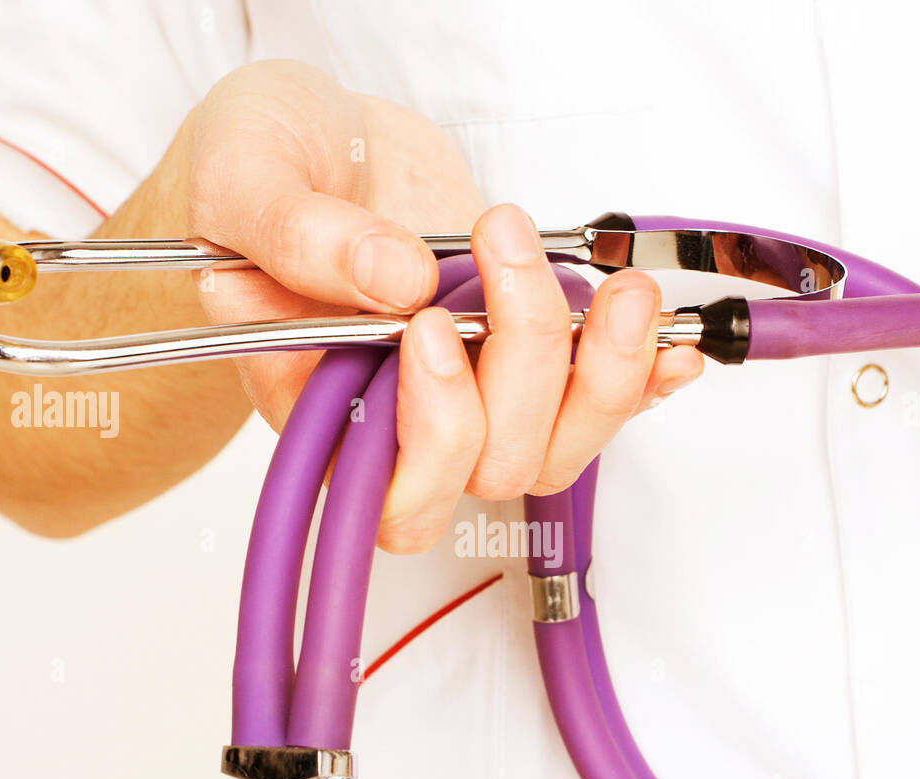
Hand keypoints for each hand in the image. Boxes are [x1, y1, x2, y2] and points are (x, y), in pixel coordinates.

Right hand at [188, 61, 702, 552]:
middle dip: (522, 361)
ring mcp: (475, 396)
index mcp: (325, 410)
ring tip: (617, 287)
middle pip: (494, 468)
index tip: (433, 325)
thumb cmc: (261, 171)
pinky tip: (671, 344)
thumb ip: (300, 237)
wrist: (314, 142)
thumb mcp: (248, 178)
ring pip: (558, 450)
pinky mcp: (527, 361)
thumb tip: (395, 281)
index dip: (435, 431)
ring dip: (601, 373)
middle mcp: (403, 423)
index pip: (394, 494)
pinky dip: (644, 380)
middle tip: (503, 242)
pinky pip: (599, 405)